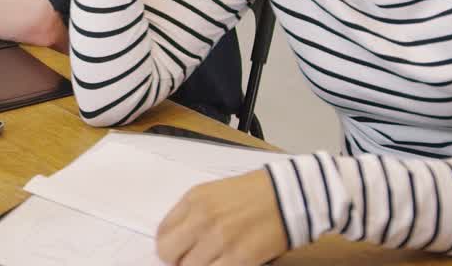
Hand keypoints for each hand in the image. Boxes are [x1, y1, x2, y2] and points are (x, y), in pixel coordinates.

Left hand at [155, 170, 287, 265]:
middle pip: (168, 254)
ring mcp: (220, 240)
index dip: (170, 246)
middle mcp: (202, 219)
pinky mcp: (239, 258)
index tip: (180, 249)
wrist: (290, 195)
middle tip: (194, 257)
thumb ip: (189, 214)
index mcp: (193, 200)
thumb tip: (174, 240)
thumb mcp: (212, 193)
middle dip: (178, 259)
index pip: (161, 233)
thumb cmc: (254, 194)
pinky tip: (228, 262)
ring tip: (216, 258)